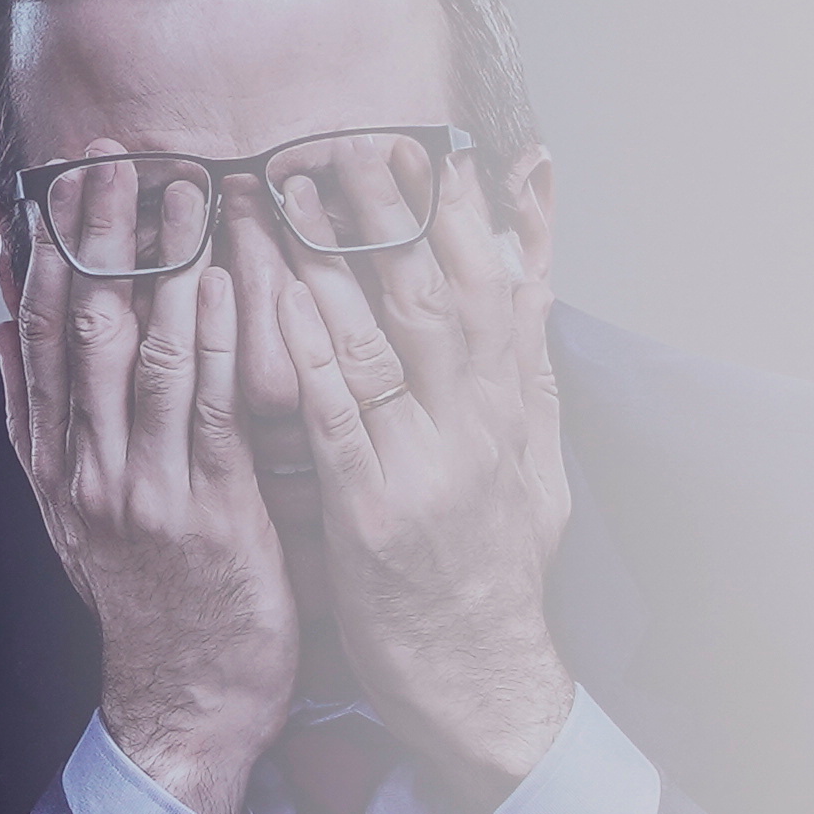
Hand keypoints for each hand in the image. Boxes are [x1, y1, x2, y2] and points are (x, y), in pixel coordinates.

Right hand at [0, 227, 294, 813]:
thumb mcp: (75, 506)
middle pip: (74, 326)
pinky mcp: (201, 509)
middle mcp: (80, 469)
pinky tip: (223, 270)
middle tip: (113, 151)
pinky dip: (209, 329)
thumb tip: (1, 328)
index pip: (31, 334)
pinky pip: (202, 401)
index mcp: (50, 462)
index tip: (53, 180)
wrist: (185, 705)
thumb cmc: (152, 600)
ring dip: (157, 261)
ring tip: (178, 182)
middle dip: (93, 233)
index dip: (40, 251)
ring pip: (134, 350)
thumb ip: (41, 414)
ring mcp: (136, 489)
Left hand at [281, 176, 575, 813]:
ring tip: (292, 191)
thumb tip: (534, 258)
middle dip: (397, 210)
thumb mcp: (540, 449)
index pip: (495, 281)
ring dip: (335, 261)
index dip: (464, 209)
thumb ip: (528, 352)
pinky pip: (334, 419)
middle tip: (351, 135)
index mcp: (512, 401)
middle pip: (439, 290)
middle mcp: (477, 420)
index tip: (432, 140)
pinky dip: (306, 358)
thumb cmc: (498, 560)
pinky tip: (273, 306)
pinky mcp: (374, 512)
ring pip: (380, 339)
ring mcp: (427, 463)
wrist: (486, 677)